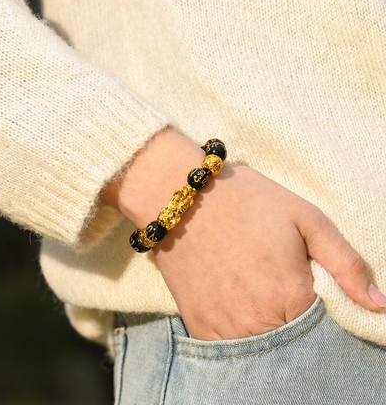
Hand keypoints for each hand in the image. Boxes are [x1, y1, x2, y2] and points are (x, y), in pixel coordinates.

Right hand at [102, 129, 385, 339]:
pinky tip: (237, 305)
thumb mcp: (306, 218)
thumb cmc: (247, 201)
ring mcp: (224, 326)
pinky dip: (238, 335)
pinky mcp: (198, 324)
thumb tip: (380, 304)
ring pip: (259, 352)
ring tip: (256, 295)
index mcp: (291, 294)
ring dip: (265, 332)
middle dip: (292, 325)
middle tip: (276, 289)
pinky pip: (226, 350)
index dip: (319, 314)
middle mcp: (258, 320)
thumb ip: (347, 263)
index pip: (323, 334)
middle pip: (290, 346)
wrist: (183, 197)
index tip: (304, 292)